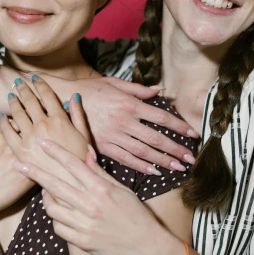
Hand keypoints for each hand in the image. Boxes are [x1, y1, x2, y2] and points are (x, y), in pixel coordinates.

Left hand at [0, 76, 90, 181]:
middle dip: (24, 89)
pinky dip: (4, 123)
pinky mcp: (19, 151)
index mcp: (59, 120)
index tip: (35, 78)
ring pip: (17, 113)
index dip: (41, 84)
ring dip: (13, 102)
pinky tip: (3, 118)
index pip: (48, 96)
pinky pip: (7, 132)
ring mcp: (29, 137)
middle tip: (18, 82)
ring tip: (10, 96)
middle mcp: (43, 125)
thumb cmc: (80, 162)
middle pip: (30, 101)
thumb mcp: (85, 137)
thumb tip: (74, 96)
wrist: (68, 185)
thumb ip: (79, 115)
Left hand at [13, 138, 168, 254]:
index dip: (54, 152)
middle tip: (18, 164)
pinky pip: (59, 228)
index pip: (73, 165)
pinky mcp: (82, 242)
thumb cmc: (135, 214)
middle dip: (34, 172)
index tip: (39, 142)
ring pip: (53, 208)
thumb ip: (100, 172)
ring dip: (46, 199)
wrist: (147, 245)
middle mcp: (91, 205)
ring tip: (47, 194)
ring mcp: (85, 225)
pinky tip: (61, 215)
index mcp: (101, 189)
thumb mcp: (120, 189)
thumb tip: (86, 152)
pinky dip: (57, 220)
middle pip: (55, 185)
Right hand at [65, 76, 197, 173]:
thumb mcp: (114, 83)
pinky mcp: (102, 146)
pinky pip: (125, 158)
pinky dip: (141, 166)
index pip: (160, 117)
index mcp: (129, 104)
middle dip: (175, 149)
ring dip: (162, 160)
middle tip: (191, 159)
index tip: (192, 134)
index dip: (178, 126)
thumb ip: (138, 89)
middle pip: (156, 138)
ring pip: (143, 151)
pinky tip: (154, 171)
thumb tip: (160, 90)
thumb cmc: (89, 90)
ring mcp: (113, 135)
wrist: (61, 99)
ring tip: (178, 168)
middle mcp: (123, 121)